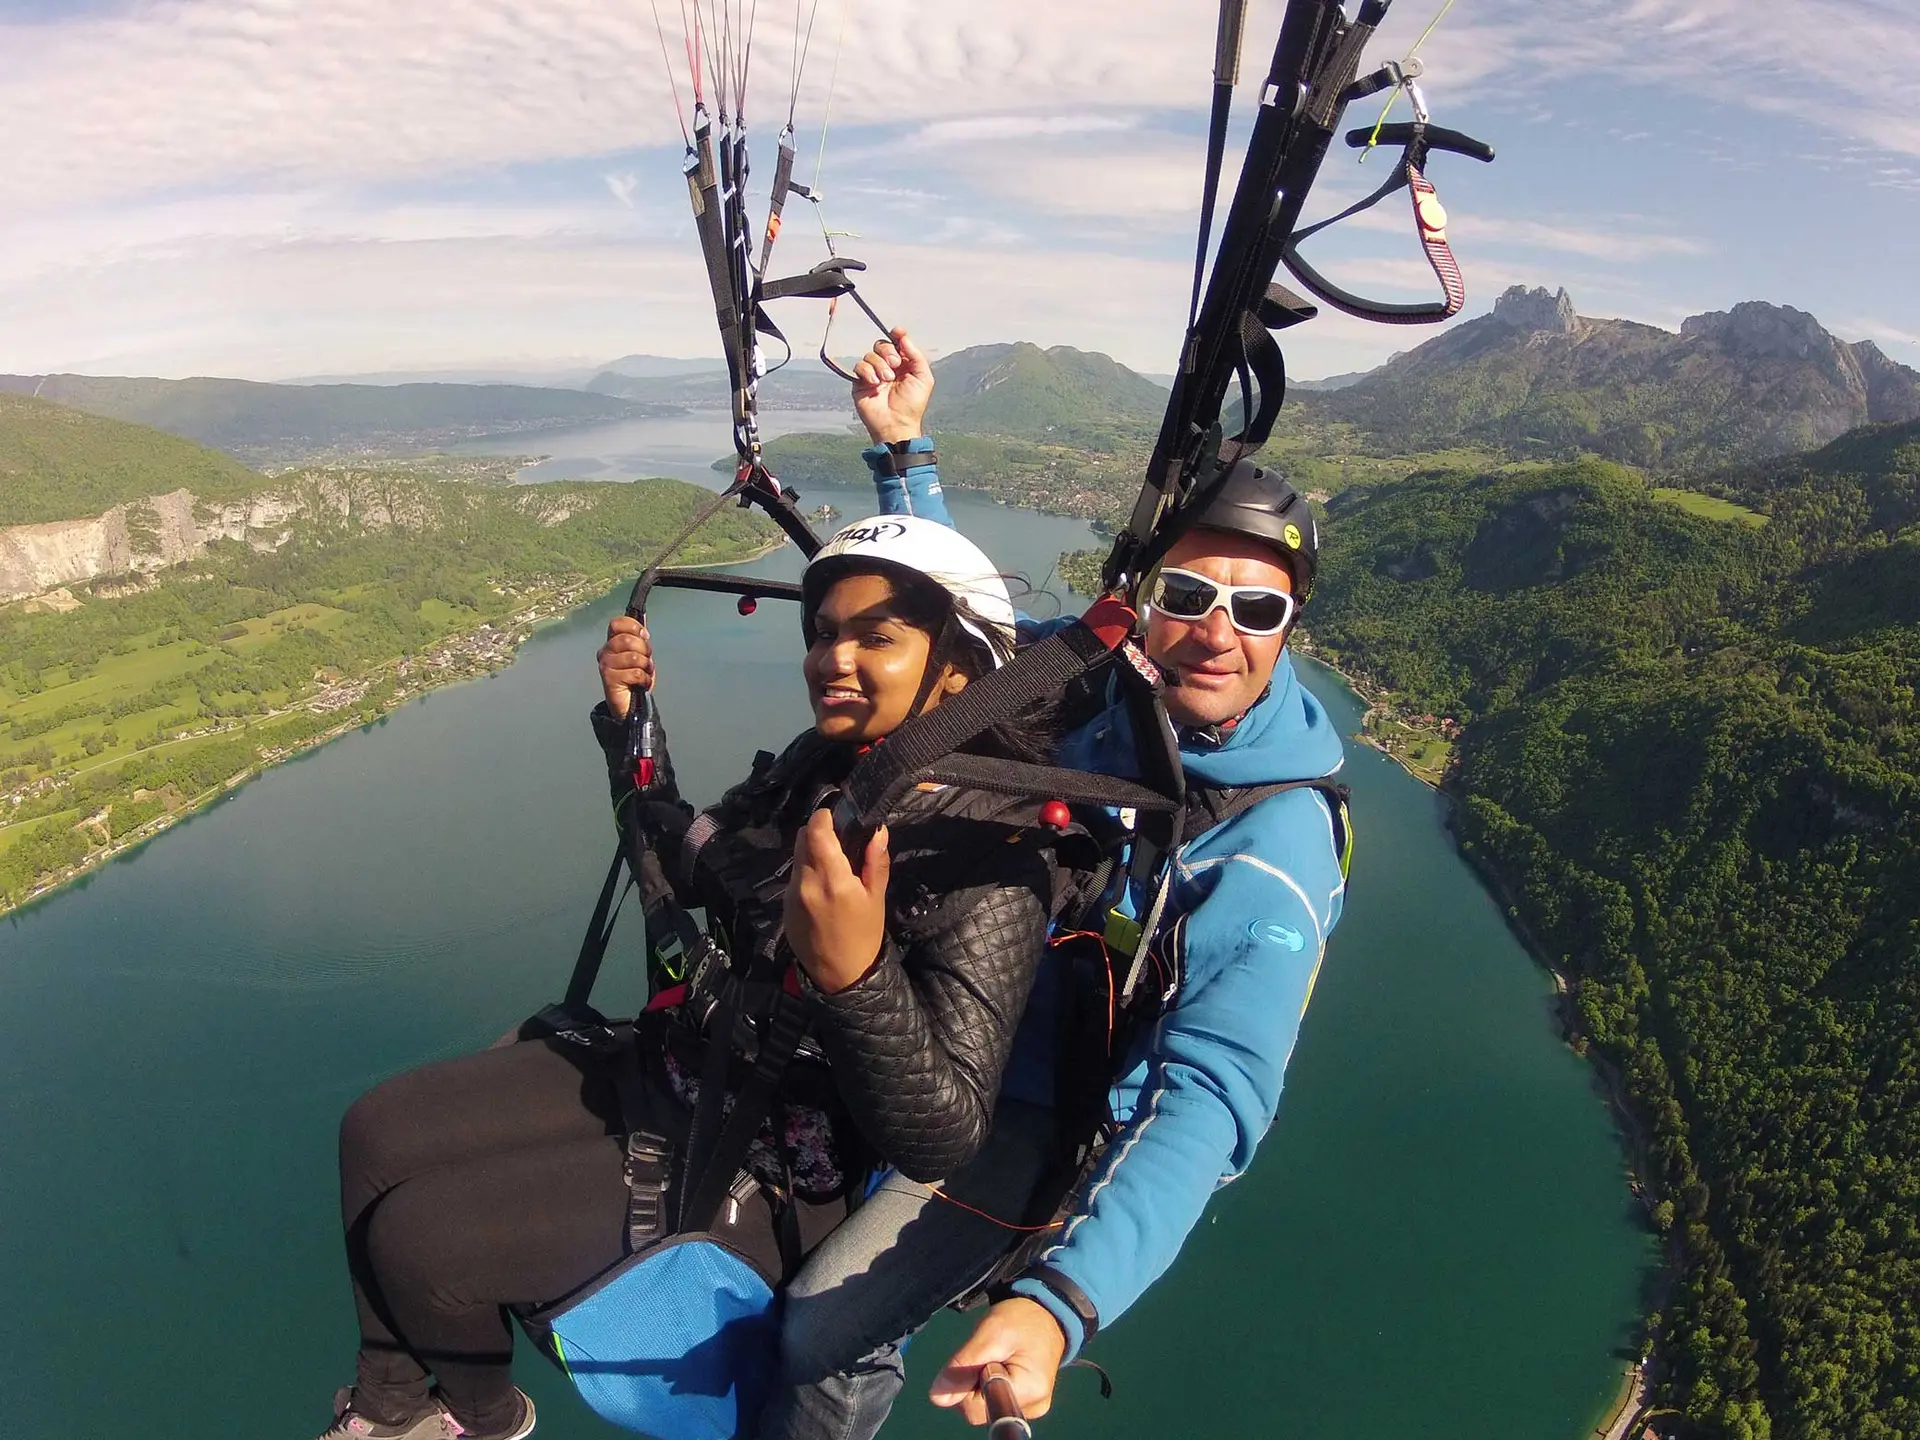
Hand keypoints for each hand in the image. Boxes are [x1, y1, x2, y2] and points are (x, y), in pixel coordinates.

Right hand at [597, 616, 654, 720]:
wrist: (630, 705)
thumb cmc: (635, 680)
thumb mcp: (640, 657)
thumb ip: (640, 642)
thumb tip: (644, 629)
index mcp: (612, 643)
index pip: (617, 624)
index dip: (633, 626)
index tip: (644, 635)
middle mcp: (606, 652)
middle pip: (627, 639)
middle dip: (644, 649)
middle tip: (646, 660)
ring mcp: (605, 665)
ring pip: (633, 656)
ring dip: (645, 666)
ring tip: (643, 673)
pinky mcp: (609, 679)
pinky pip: (635, 673)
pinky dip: (644, 679)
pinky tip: (641, 683)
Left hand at [784, 809, 889, 992]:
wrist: (840, 975)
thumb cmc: (865, 935)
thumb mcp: (876, 898)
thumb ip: (876, 861)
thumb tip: (878, 830)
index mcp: (832, 880)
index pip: (815, 831)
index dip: (824, 816)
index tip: (836, 815)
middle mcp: (806, 883)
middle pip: (802, 838)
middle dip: (818, 832)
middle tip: (838, 839)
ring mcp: (791, 895)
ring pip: (796, 857)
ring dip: (811, 852)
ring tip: (832, 864)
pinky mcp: (784, 905)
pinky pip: (793, 876)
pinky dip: (806, 871)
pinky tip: (822, 887)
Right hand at [852, 327, 933, 444]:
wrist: (896, 424)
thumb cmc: (912, 405)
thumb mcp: (923, 378)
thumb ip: (916, 355)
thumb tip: (903, 336)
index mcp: (903, 364)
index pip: (897, 343)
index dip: (897, 335)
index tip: (897, 332)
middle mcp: (888, 367)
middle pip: (882, 344)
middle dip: (888, 351)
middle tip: (895, 365)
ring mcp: (873, 374)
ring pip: (870, 355)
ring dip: (879, 365)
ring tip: (886, 380)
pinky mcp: (860, 382)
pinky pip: (859, 366)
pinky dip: (867, 371)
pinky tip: (875, 383)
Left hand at [929, 1298, 1066, 1423]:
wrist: (1046, 1312)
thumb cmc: (1022, 1319)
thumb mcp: (990, 1333)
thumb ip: (963, 1365)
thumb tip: (937, 1398)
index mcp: (1029, 1392)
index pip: (976, 1409)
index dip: (964, 1385)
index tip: (977, 1358)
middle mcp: (1033, 1408)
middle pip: (980, 1410)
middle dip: (972, 1382)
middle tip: (986, 1353)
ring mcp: (1031, 1407)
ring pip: (986, 1405)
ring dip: (980, 1382)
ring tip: (994, 1356)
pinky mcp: (1027, 1403)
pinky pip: (996, 1400)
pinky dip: (989, 1383)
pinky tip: (1000, 1365)